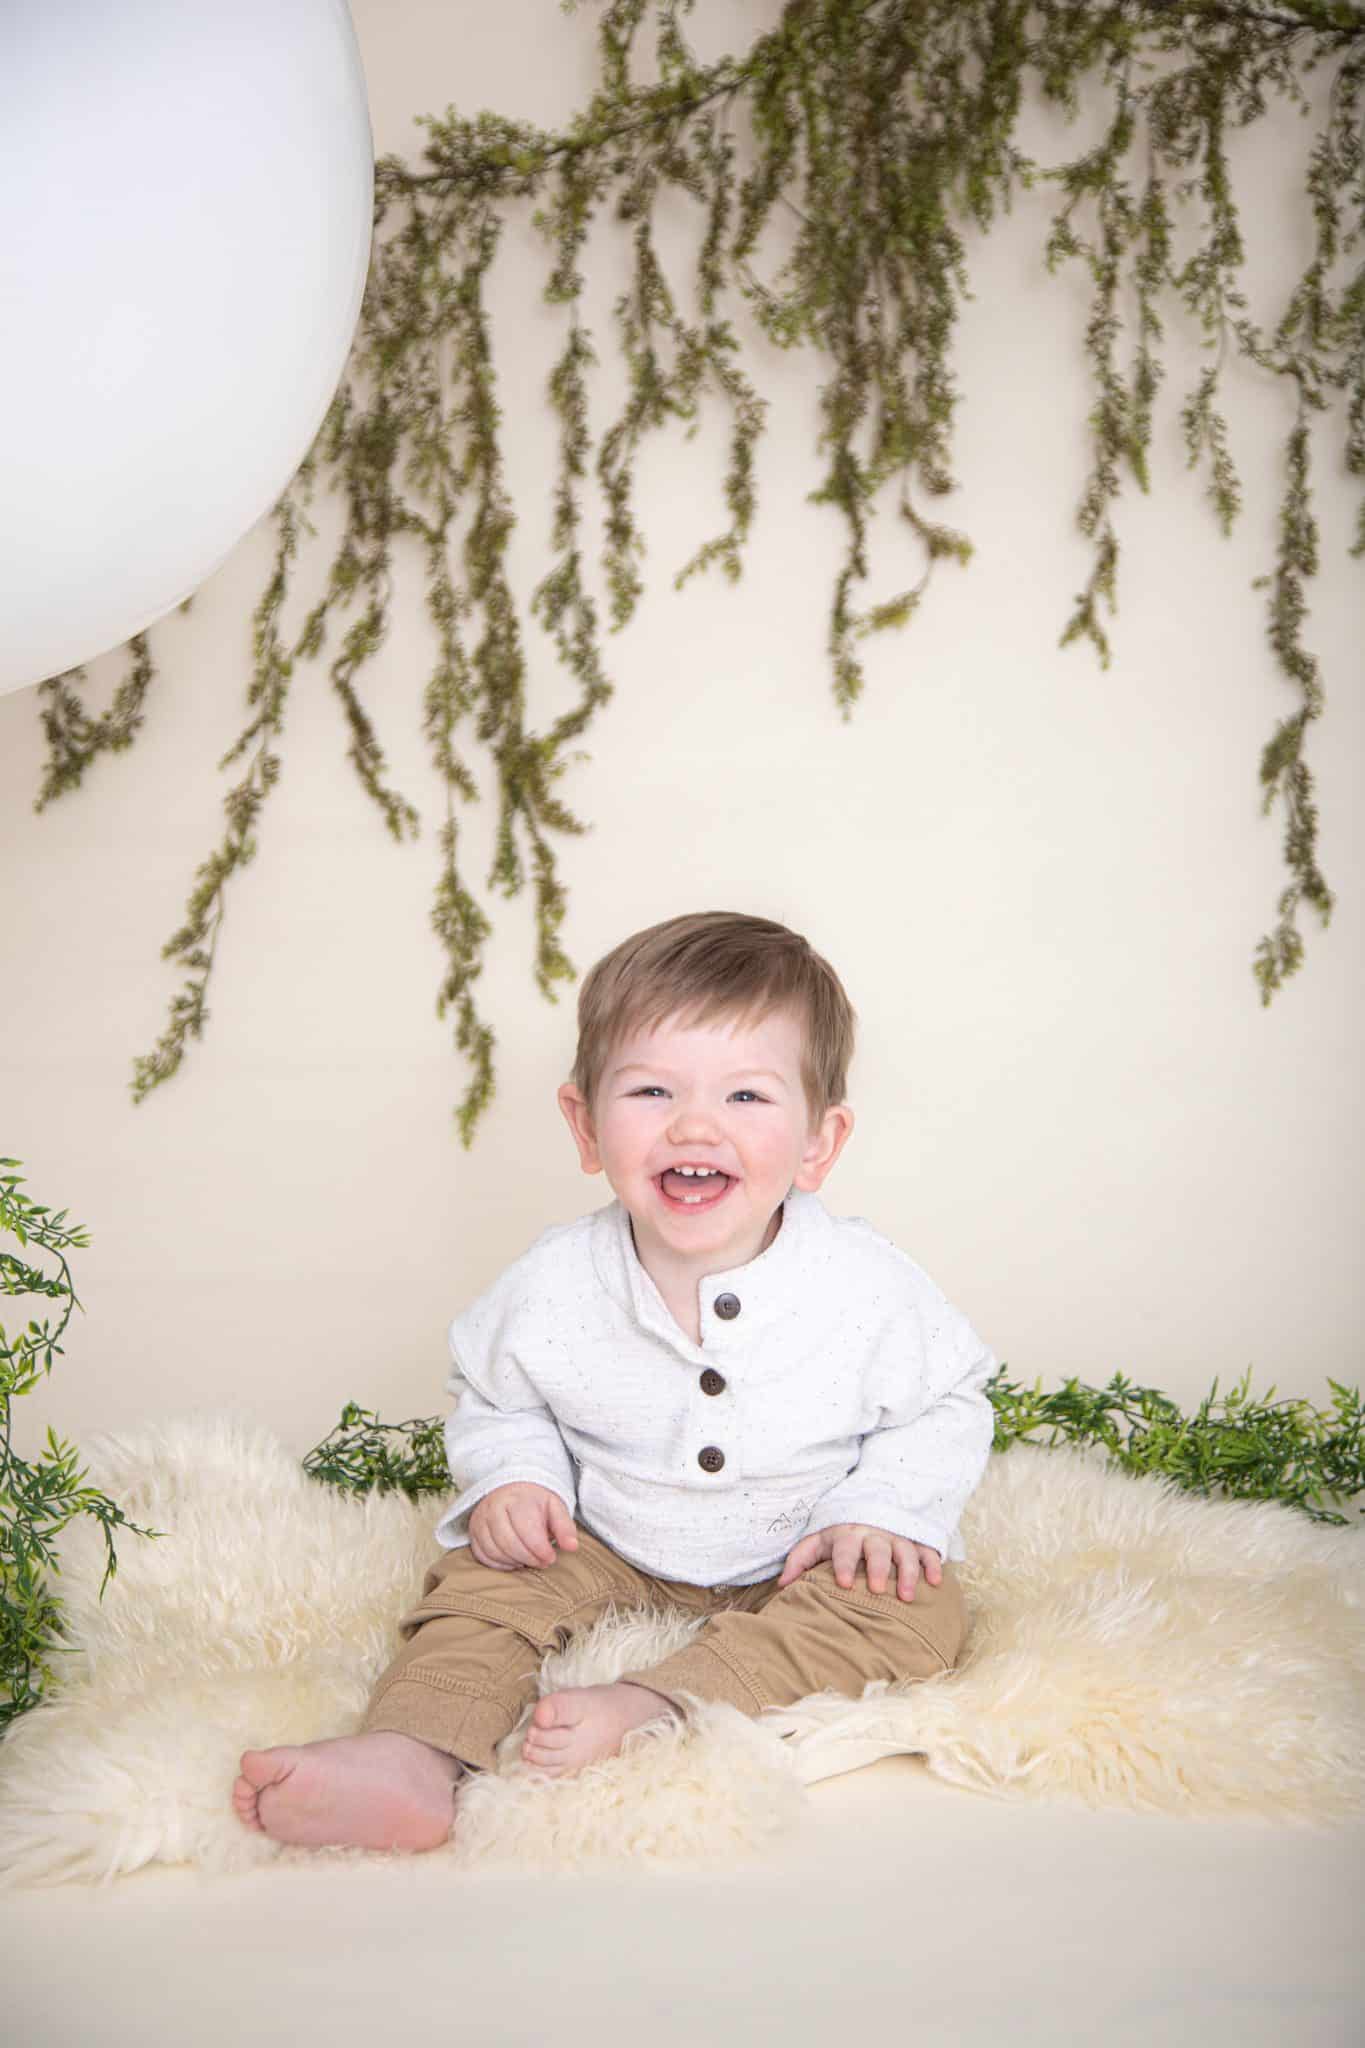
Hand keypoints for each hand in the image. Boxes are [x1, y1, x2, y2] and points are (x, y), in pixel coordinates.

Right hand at [467, 1483, 578, 1571]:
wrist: (510, 1490)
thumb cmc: (534, 1503)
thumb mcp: (554, 1508)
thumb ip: (564, 1527)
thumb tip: (572, 1547)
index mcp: (517, 1499)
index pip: (527, 1531)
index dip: (541, 1550)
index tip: (551, 1557)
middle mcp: (494, 1507)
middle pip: (509, 1543)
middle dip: (529, 1558)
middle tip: (542, 1562)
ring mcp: (480, 1520)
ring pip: (495, 1551)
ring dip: (515, 1561)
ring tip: (529, 1559)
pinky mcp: (473, 1532)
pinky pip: (483, 1556)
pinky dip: (499, 1564)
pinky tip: (514, 1561)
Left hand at [775, 1522, 941, 1601]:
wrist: (868, 1508)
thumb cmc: (839, 1535)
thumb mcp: (817, 1541)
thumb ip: (799, 1560)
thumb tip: (783, 1585)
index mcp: (847, 1534)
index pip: (845, 1548)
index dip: (843, 1564)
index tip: (843, 1583)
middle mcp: (873, 1534)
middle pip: (877, 1549)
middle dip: (877, 1567)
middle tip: (876, 1589)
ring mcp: (897, 1537)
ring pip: (905, 1552)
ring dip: (907, 1572)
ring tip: (905, 1596)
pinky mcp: (915, 1541)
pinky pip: (927, 1551)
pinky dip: (933, 1564)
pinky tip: (935, 1582)